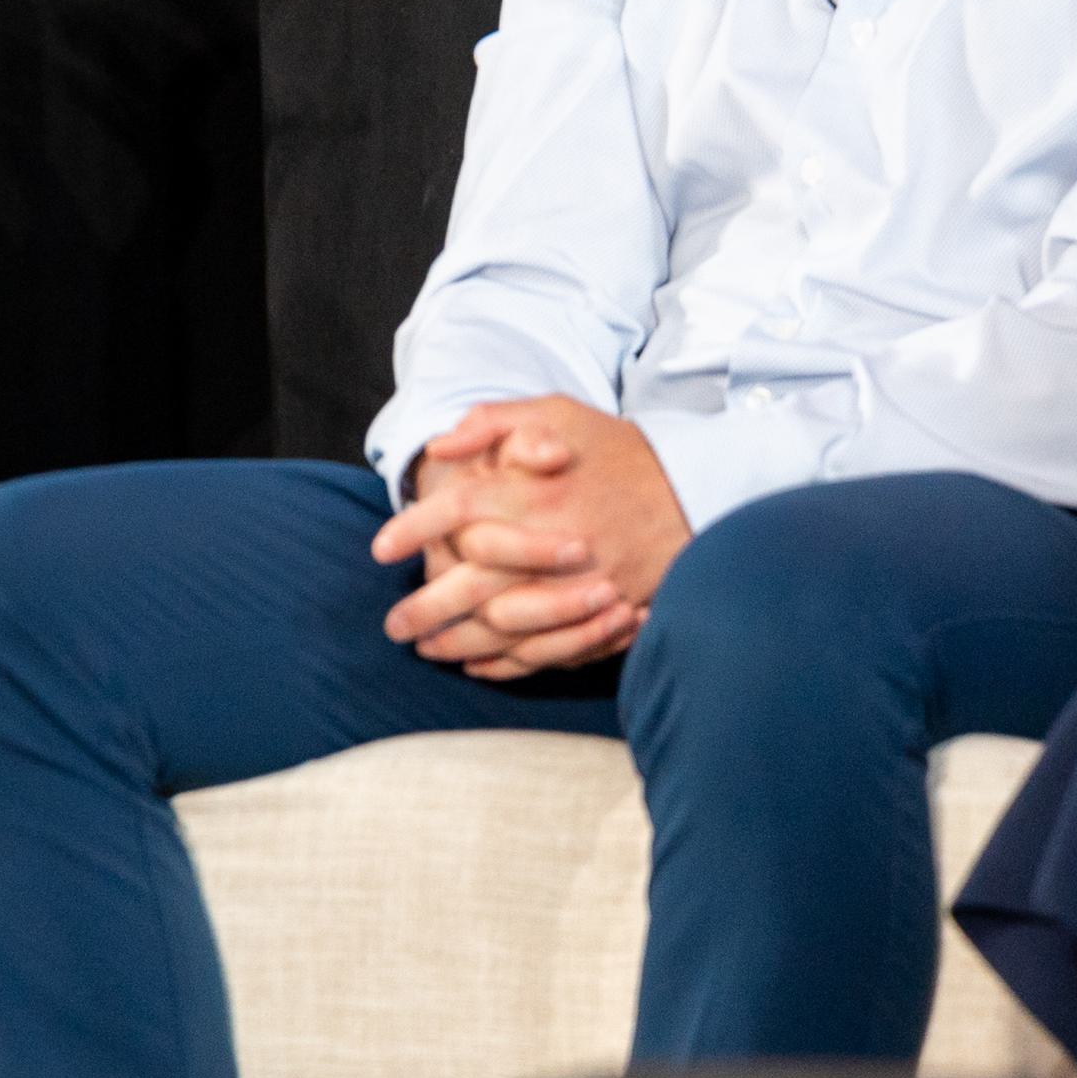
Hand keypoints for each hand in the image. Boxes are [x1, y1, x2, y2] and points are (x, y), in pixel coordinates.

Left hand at [367, 396, 693, 677]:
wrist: (694, 487)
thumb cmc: (615, 449)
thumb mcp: (557, 413)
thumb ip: (494, 422)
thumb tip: (441, 445)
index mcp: (534, 490)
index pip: (456, 511)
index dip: (412, 528)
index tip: (381, 549)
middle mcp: (552, 543)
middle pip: (471, 585)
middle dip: (424, 609)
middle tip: (392, 625)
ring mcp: (579, 585)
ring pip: (504, 628)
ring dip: (458, 644)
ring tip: (427, 649)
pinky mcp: (604, 615)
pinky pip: (548, 651)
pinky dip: (509, 663)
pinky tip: (480, 664)